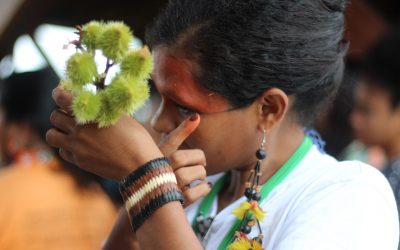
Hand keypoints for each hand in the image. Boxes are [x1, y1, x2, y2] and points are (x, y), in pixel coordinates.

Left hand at [46, 87, 162, 179]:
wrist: (139, 166)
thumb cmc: (136, 139)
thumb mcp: (122, 117)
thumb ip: (104, 108)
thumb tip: (96, 99)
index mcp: (90, 115)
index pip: (62, 98)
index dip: (59, 93)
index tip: (61, 93)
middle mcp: (79, 130)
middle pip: (54, 117)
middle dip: (61, 113)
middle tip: (70, 114)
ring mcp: (77, 148)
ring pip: (51, 136)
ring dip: (58, 131)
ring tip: (70, 131)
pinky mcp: (79, 162)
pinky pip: (62, 151)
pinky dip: (66, 147)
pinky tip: (79, 145)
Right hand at [159, 115, 210, 206]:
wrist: (146, 200)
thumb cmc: (158, 171)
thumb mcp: (165, 150)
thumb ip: (180, 133)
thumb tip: (197, 115)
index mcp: (157, 155)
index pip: (170, 139)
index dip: (183, 128)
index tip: (196, 117)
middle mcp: (158, 169)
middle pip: (183, 158)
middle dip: (199, 159)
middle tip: (201, 162)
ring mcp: (165, 186)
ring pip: (191, 175)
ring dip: (201, 174)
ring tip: (199, 175)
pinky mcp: (174, 202)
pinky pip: (195, 192)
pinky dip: (204, 189)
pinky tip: (203, 187)